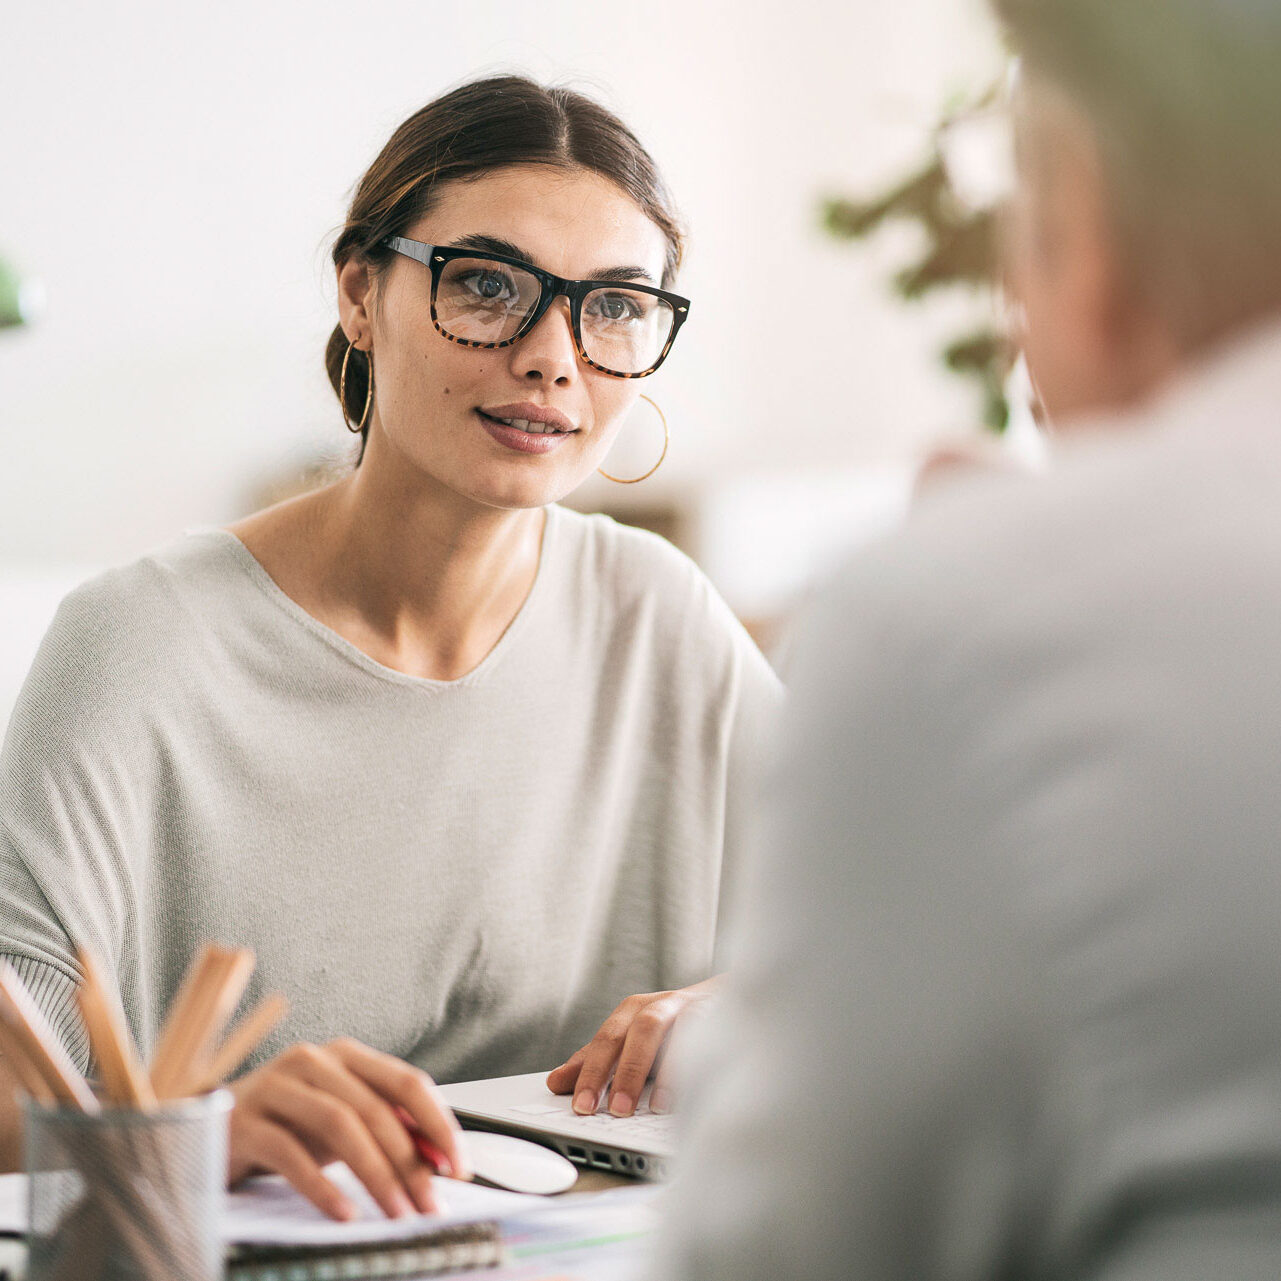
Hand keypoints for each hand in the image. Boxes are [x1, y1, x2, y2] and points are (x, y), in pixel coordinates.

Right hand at [228, 1037, 469, 1220]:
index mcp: (346, 1055)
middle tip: (430, 1205)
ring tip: (397, 1214)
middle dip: (410, 1162)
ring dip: (376, 1175)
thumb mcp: (341, 1122)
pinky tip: (345, 1214)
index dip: (439, 1124)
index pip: (407, 1082)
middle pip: (376, 1109)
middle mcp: (313, 1060)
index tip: (460, 1167)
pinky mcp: (243, 1121)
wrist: (209, 1129)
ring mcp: (275, 1086)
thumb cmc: (287, 1125)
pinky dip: (323, 1187)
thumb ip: (387, 1130)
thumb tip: (439, 1158)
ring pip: (340, 1125)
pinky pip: (291, 1153)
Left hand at [545, 977, 719, 1117]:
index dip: (590, 1073)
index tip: (580, 1108)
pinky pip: (705, 1037)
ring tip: (650, 1108)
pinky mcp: (719, 1015)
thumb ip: (597, 1061)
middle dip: (620, 1072)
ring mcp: (690, 1008)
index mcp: (632, 1012)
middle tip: (611, 1111)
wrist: (728, 1001)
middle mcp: (658, 1005)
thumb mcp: (632, 1043)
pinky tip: (690, 1093)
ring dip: (657, 1070)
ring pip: (667, 1030)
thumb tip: (554, 1082)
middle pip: (633, 1032)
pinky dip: (695, 1064)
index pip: (604, 1041)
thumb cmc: (673, 1028)